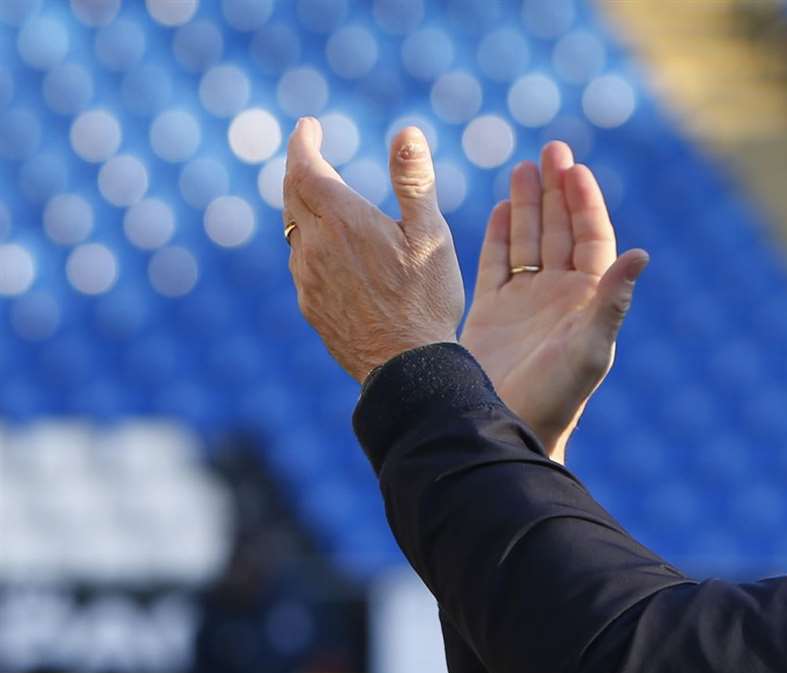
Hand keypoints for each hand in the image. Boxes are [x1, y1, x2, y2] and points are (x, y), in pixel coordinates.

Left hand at [283, 117, 463, 381]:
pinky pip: (302, 264)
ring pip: (294, 231)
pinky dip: (310, 244)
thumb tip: (407, 132)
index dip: (302, 142)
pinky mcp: (311, 305)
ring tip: (323, 203)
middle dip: (300, 170)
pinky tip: (331, 255)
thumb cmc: (425, 300)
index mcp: (341, 220)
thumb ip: (414, 181)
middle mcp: (313, 245)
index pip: (304, 167)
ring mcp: (307, 278)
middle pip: (292, 195)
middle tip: (312, 156)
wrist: (405, 367)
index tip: (308, 127)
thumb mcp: (430, 235)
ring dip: (303, 208)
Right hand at [459, 141, 648, 462]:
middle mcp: (559, 297)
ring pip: (529, 241)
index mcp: (586, 301)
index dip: (584, 203)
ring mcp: (525, 303)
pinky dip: (500, 235)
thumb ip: (613, 300)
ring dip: (529, 205)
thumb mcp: (589, 348)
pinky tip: (502, 207)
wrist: (509, 429)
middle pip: (560, 231)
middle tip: (551, 149)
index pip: (590, 239)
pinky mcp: (493, 313)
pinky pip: (498, 264)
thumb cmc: (556, 397)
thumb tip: (643, 254)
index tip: (575, 169)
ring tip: (523, 167)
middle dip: (556, 191)